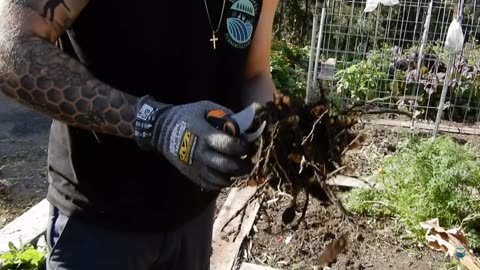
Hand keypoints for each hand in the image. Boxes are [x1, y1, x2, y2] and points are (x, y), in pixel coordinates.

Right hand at [134, 96, 251, 190]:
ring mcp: (195, 166)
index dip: (243, 147)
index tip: (247, 145)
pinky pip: (211, 185)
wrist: (161, 130)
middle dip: (243, 165)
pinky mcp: (191, 175)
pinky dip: (222, 182)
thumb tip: (244, 124)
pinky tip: (226, 174)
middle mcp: (200, 153)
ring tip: (239, 168)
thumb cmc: (187, 116)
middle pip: (227, 166)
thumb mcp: (205, 107)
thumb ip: (225, 115)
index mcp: (204, 134)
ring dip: (234, 175)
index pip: (229, 145)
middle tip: (249, 160)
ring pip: (221, 179)